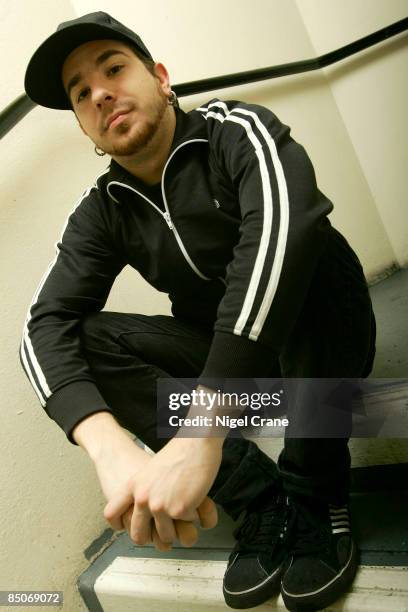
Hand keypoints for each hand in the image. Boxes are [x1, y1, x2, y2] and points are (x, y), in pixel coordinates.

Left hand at [103, 437, 221, 545]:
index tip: (126, 527)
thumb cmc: (178, 453)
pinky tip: (195, 498)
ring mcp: (160, 506)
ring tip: (184, 511)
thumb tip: (144, 510)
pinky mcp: (179, 510)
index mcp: (133, 487)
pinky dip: (194, 514)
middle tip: (163, 532)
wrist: (195, 442)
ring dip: (177, 527)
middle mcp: (142, 498)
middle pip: (138, 535)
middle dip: (152, 538)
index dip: (118, 524)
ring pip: (166, 536)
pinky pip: (187, 523)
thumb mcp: (150, 470)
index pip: (111, 513)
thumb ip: (143, 490)